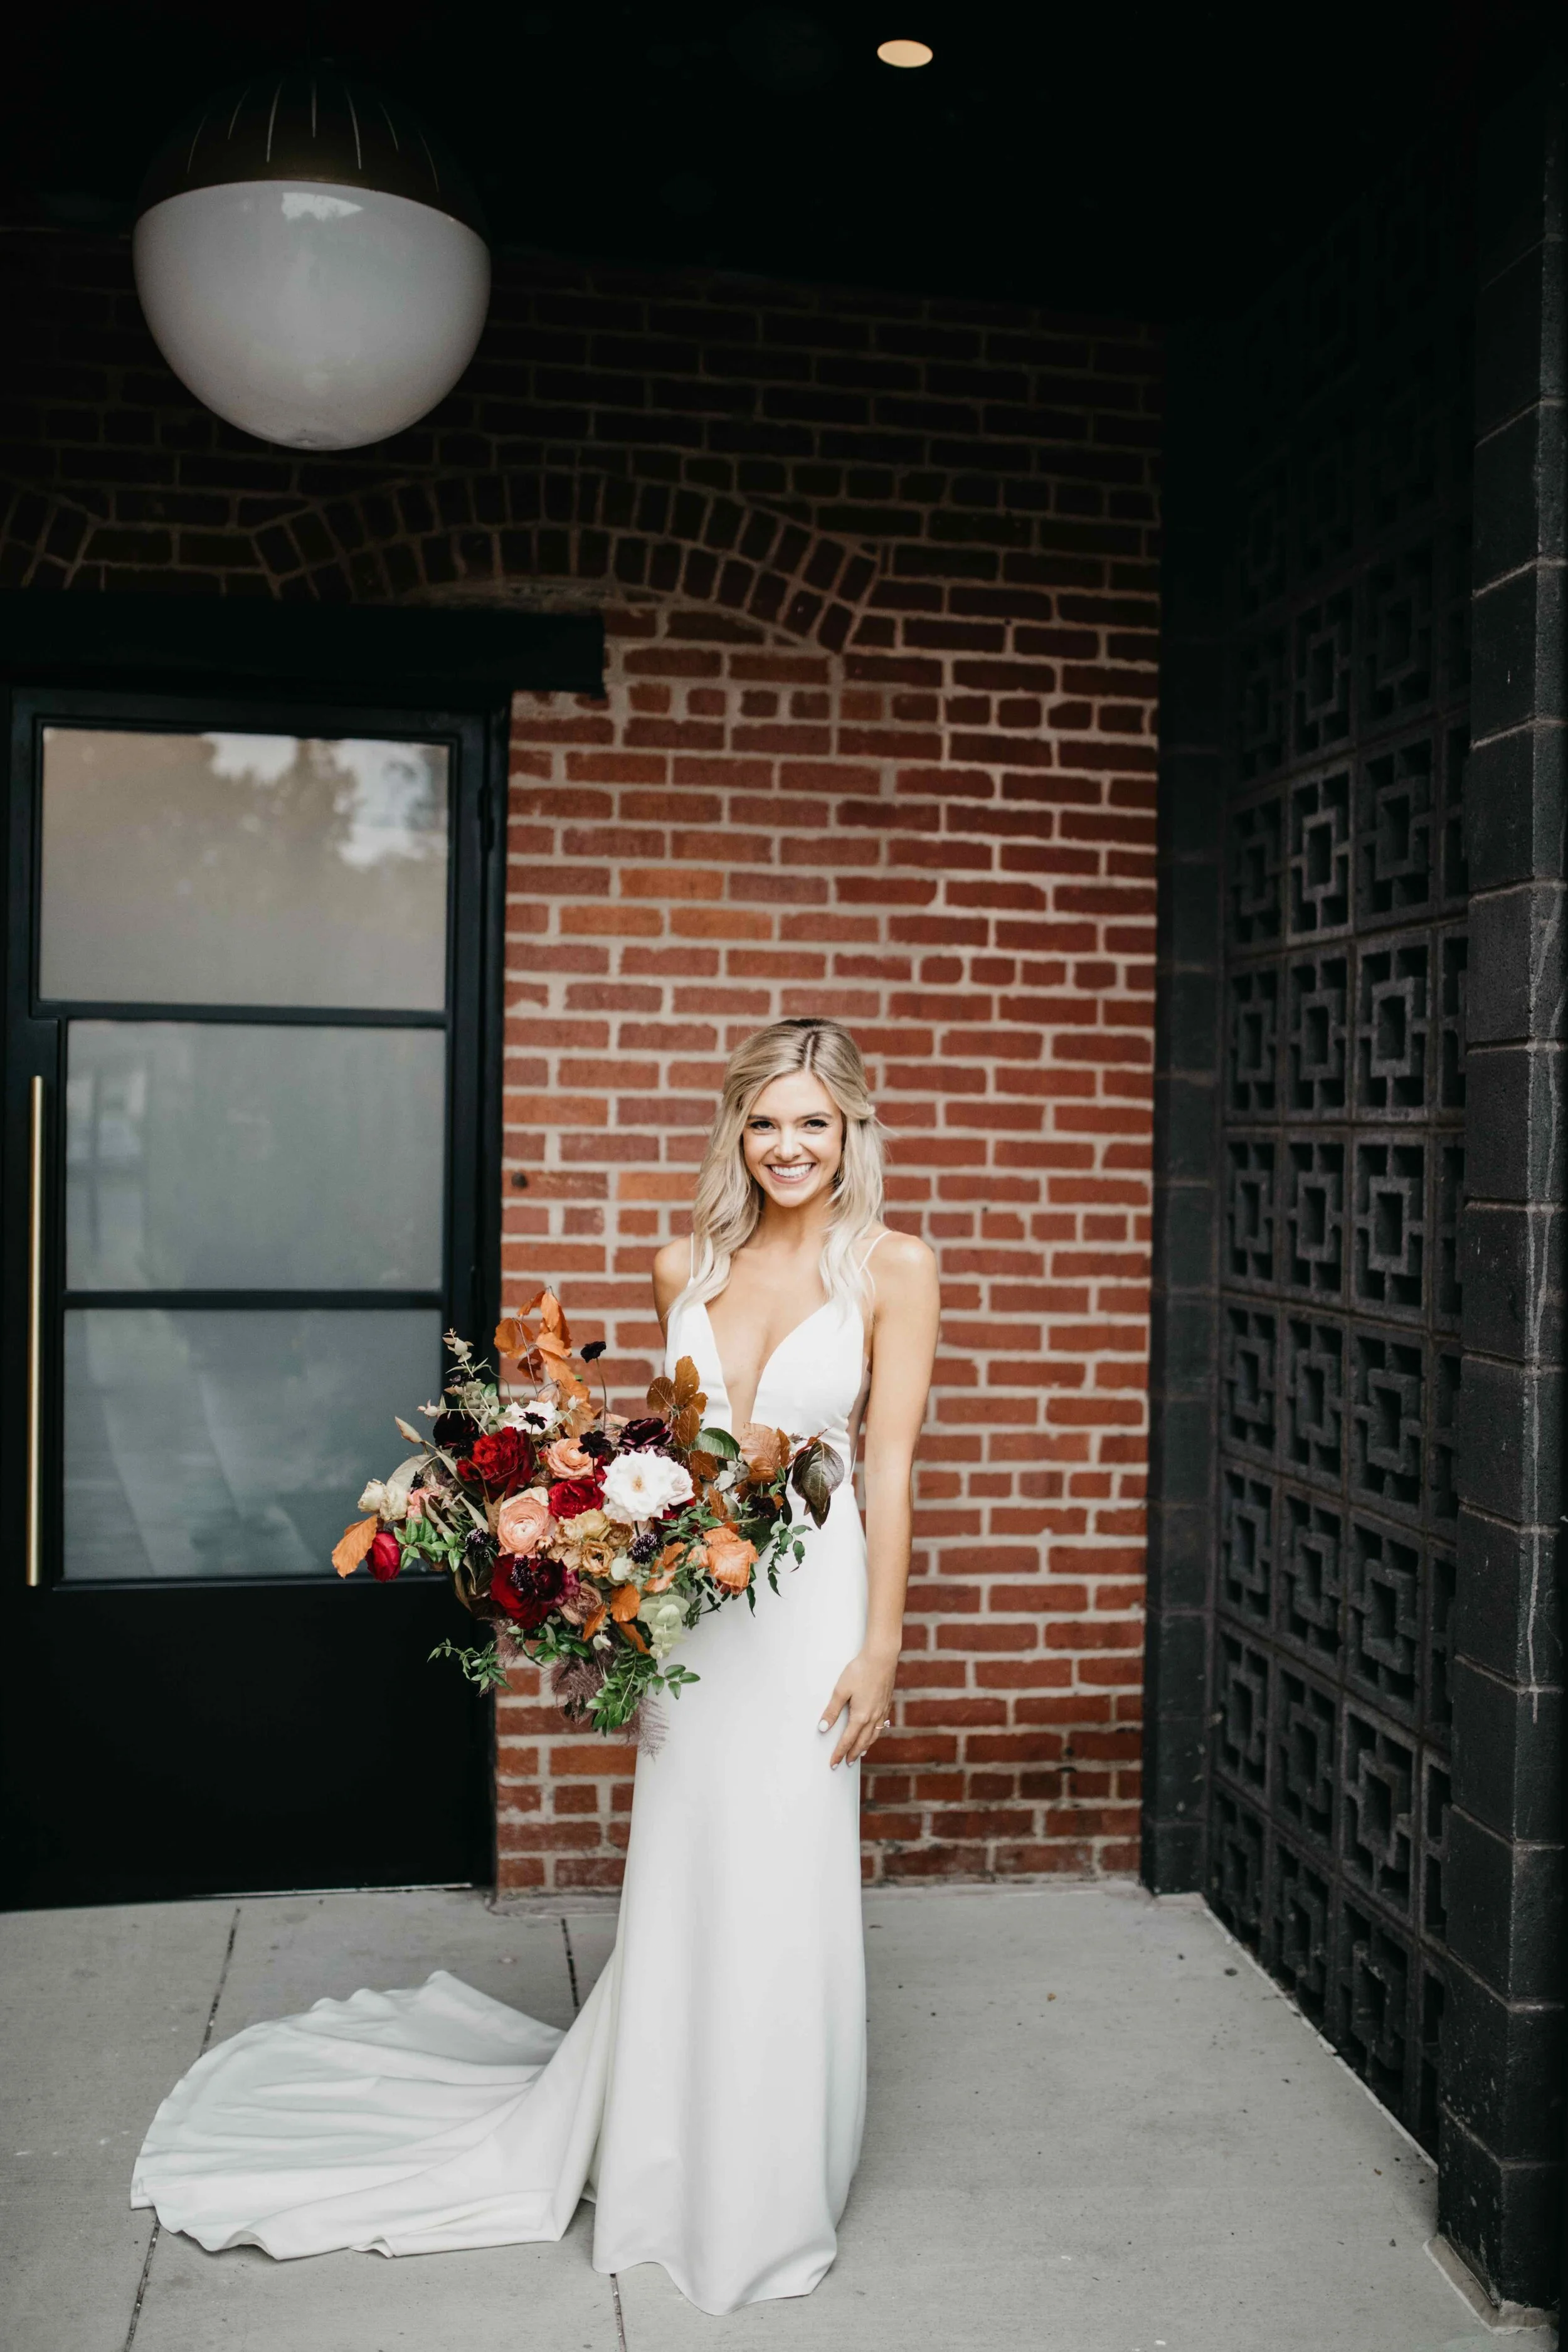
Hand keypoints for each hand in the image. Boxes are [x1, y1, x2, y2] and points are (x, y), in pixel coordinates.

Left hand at [818, 1647, 897, 1768]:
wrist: (882, 1657)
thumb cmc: (860, 1670)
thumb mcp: (841, 1690)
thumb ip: (832, 1711)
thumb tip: (822, 1729)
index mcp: (861, 1716)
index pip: (847, 1741)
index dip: (839, 1753)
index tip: (833, 1764)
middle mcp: (873, 1717)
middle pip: (862, 1742)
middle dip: (853, 1754)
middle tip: (846, 1763)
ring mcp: (882, 1711)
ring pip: (873, 1735)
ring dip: (865, 1746)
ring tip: (860, 1754)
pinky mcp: (887, 1703)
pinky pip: (881, 1726)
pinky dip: (875, 1734)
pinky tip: (873, 1733)